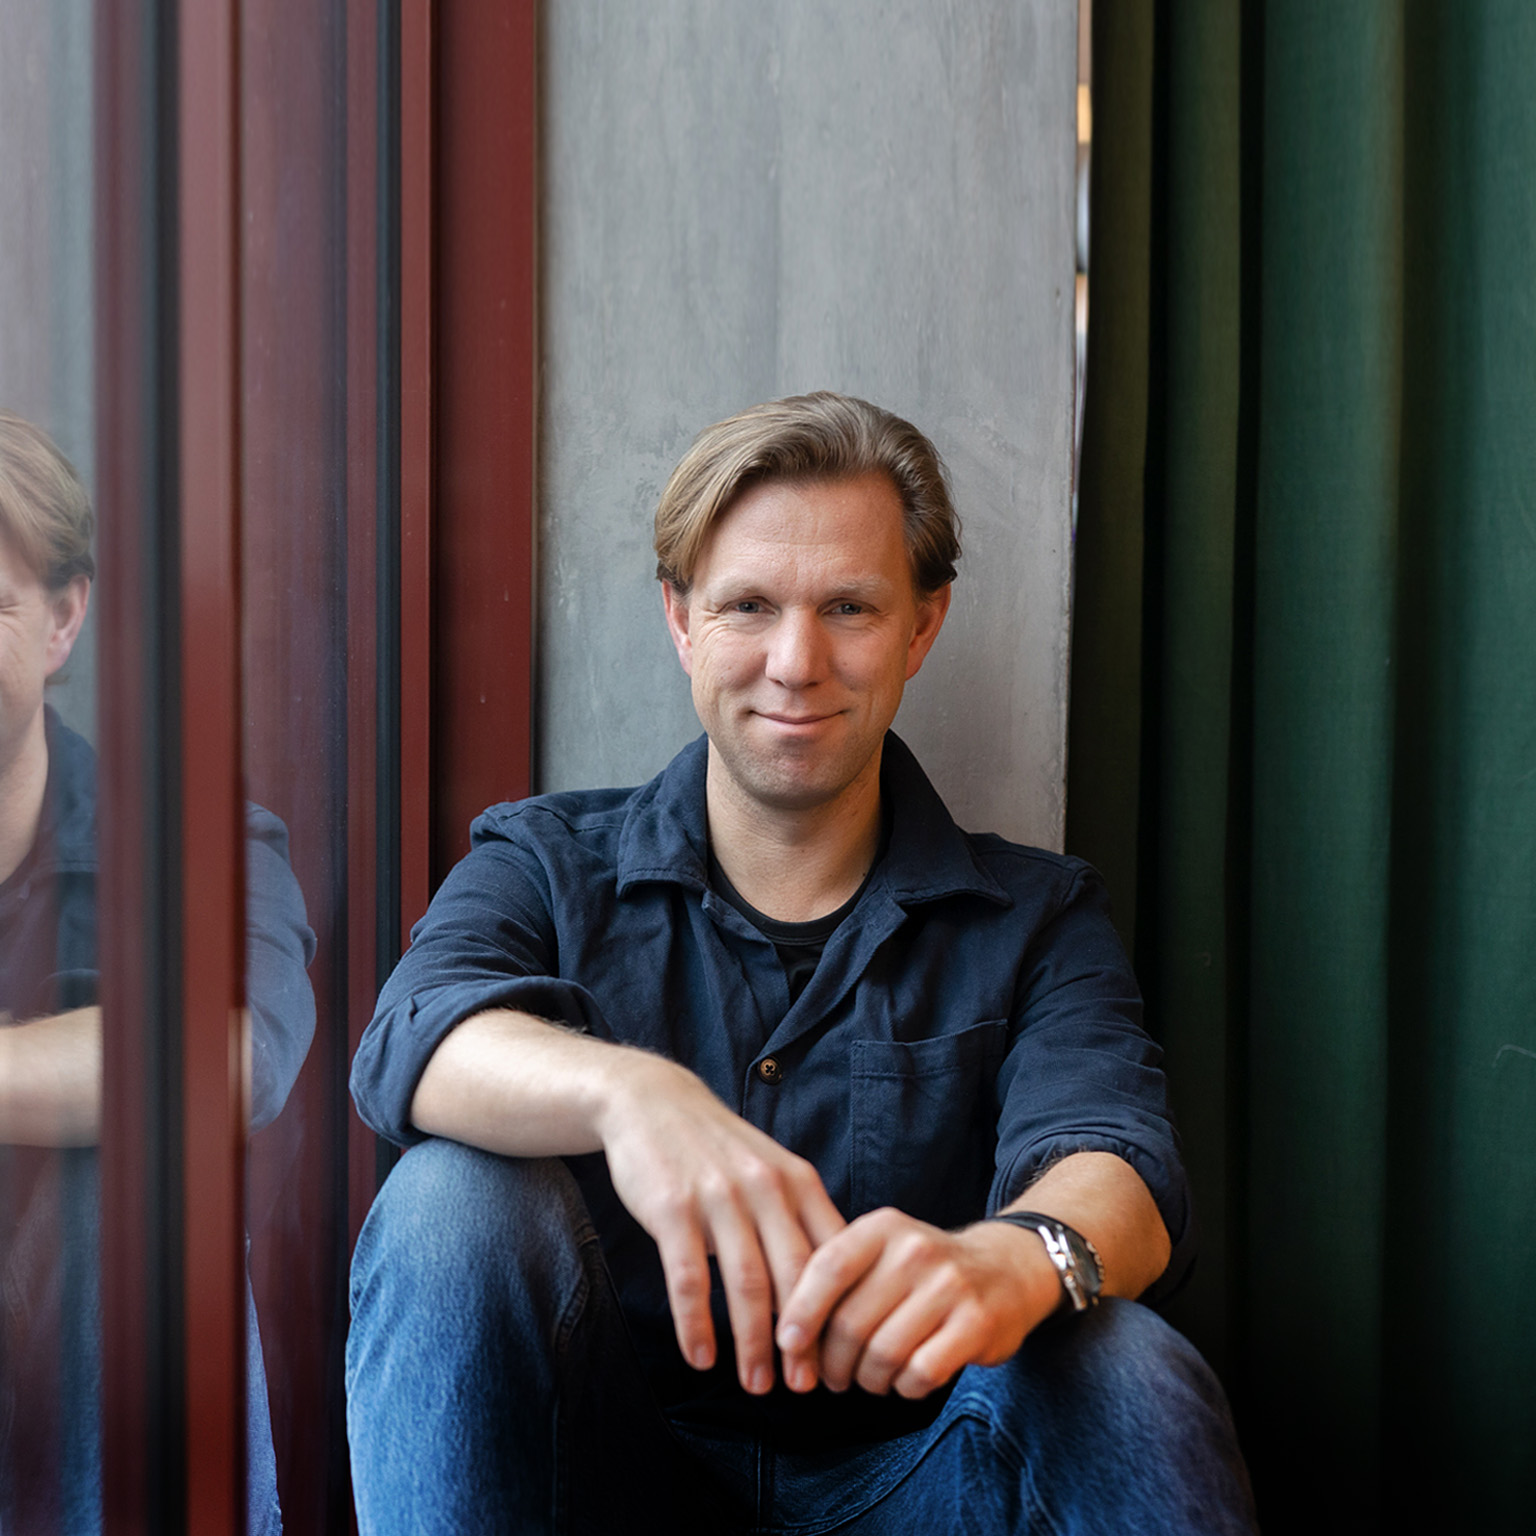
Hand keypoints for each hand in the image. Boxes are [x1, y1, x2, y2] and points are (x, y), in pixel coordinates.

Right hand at [596, 1053, 846, 1394]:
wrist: (652, 1102)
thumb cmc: (717, 1148)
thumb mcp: (771, 1170)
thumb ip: (799, 1220)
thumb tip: (831, 1290)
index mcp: (797, 1182)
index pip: (832, 1258)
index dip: (840, 1313)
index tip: (842, 1357)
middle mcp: (765, 1189)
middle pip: (795, 1279)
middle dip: (803, 1341)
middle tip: (804, 1387)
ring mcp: (719, 1198)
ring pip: (746, 1286)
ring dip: (753, 1344)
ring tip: (757, 1385)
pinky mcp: (673, 1208)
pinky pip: (689, 1279)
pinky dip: (696, 1325)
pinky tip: (700, 1357)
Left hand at [774, 1208, 1060, 1399]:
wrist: (1005, 1268)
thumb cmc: (923, 1271)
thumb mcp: (881, 1252)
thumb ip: (837, 1280)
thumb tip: (786, 1336)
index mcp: (882, 1227)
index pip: (826, 1268)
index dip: (800, 1312)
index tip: (786, 1345)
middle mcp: (914, 1249)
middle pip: (850, 1323)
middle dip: (832, 1362)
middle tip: (832, 1377)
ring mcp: (949, 1285)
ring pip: (882, 1354)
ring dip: (867, 1380)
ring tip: (869, 1378)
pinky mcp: (976, 1323)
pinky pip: (920, 1373)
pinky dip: (905, 1387)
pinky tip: (906, 1379)